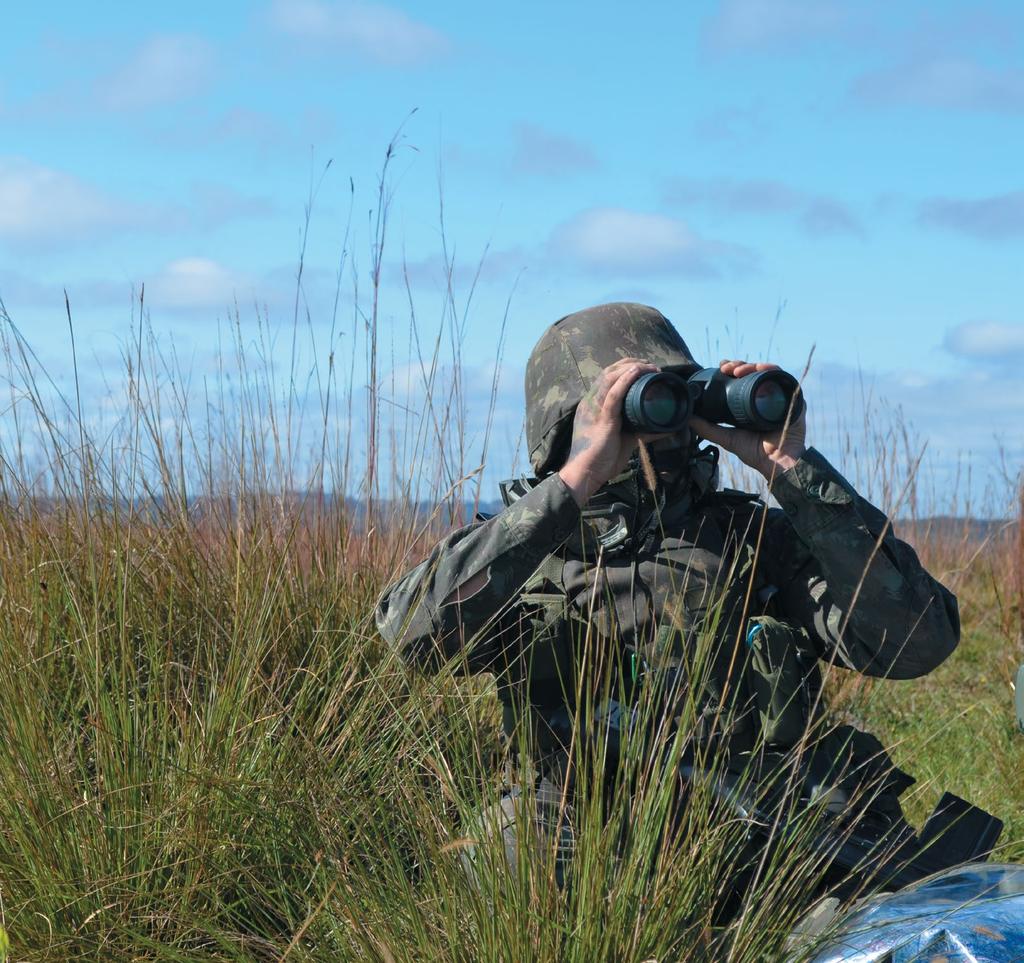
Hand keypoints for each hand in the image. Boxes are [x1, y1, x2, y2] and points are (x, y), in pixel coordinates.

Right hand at [557, 358, 659, 505]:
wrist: (585, 474)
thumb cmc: (601, 459)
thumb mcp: (625, 441)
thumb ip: (642, 432)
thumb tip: (664, 428)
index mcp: (594, 405)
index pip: (607, 378)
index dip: (625, 368)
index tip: (644, 368)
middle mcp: (591, 402)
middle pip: (609, 372)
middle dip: (630, 364)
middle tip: (651, 365)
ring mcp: (595, 409)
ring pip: (610, 378)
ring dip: (631, 368)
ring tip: (649, 367)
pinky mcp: (601, 418)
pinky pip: (613, 394)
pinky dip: (625, 380)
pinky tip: (636, 372)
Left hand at [688, 359, 806, 481]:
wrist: (777, 463)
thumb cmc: (756, 452)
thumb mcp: (727, 438)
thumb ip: (707, 429)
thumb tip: (688, 419)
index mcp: (752, 402)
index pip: (742, 379)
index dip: (732, 370)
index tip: (721, 367)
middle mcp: (767, 396)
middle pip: (754, 372)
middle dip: (739, 365)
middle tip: (727, 368)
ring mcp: (780, 396)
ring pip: (767, 371)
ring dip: (753, 365)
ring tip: (739, 370)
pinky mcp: (793, 399)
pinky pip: (785, 378)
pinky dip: (772, 370)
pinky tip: (761, 368)